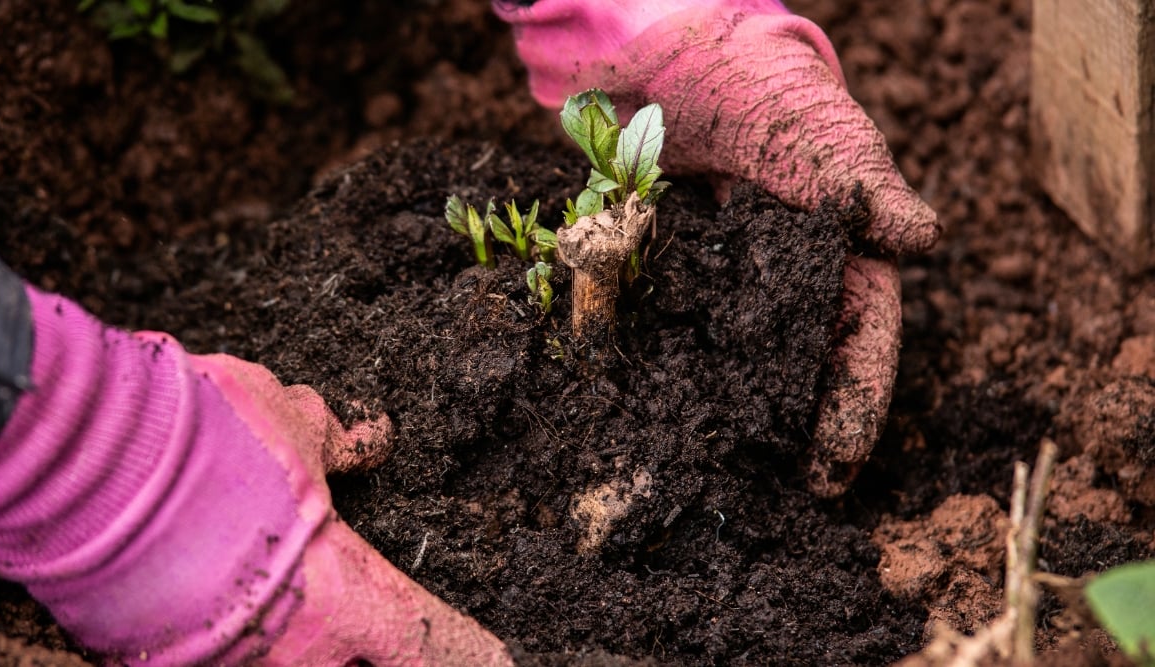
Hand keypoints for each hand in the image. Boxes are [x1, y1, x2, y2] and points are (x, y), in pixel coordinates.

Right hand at [0, 283, 510, 664]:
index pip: (429, 642)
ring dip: (296, 635)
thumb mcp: (293, 424)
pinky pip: (220, 657)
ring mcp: (223, 665)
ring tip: (278, 581)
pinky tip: (220, 594)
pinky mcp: (160, 664)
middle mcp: (292, 650)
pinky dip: (233, 633)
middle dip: (368, 646)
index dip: (470, 652)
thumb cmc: (208, 436)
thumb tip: (373, 439)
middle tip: (362, 615)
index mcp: (344, 595)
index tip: (499, 658)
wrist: (89, 458)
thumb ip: (339, 442)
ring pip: (285, 663)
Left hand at [495, 0, 939, 494]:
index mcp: (835, 263)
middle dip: (778, 436)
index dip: (850, 411)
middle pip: (788, 372)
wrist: (679, 61)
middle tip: (760, 502)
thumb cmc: (770, 93)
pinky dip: (635, 360)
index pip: (858, 346)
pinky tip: (621, 400)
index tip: (831, 473)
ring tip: (693, 472)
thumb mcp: (821, 134)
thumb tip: (919, 239)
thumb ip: (860, 186)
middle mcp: (776, 287)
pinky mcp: (651, 274)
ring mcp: (712, 286)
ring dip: (707, 415)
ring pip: (716, 361)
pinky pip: (643, 325)